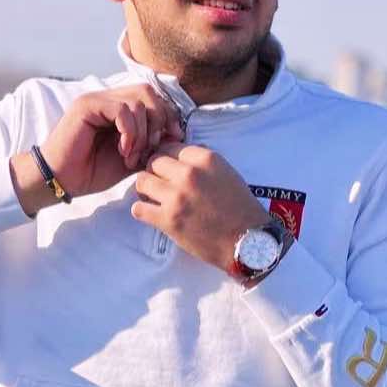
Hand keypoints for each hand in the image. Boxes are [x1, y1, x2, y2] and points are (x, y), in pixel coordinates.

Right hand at [12, 85, 184, 214]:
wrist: (61, 180)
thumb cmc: (91, 171)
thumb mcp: (131, 158)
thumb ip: (150, 144)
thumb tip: (176, 135)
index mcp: (118, 108)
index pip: (152, 96)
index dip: (168, 115)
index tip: (174, 138)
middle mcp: (108, 99)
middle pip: (148, 91)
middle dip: (159, 119)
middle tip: (153, 146)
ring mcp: (97, 100)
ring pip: (137, 100)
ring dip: (143, 131)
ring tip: (132, 155)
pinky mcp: (87, 106)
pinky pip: (121, 109)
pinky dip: (130, 131)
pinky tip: (124, 150)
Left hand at [132, 144, 271, 275]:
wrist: (247, 240)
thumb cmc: (240, 207)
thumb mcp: (226, 172)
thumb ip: (203, 162)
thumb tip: (182, 154)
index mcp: (205, 159)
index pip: (170, 147)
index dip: (167, 157)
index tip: (167, 167)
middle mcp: (189, 174)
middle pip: (153, 161)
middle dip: (154, 171)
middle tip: (160, 183)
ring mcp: (176, 197)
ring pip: (141, 181)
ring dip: (145, 189)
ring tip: (154, 197)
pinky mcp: (168, 220)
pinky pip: (139, 208)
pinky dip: (143, 210)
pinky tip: (152, 213)